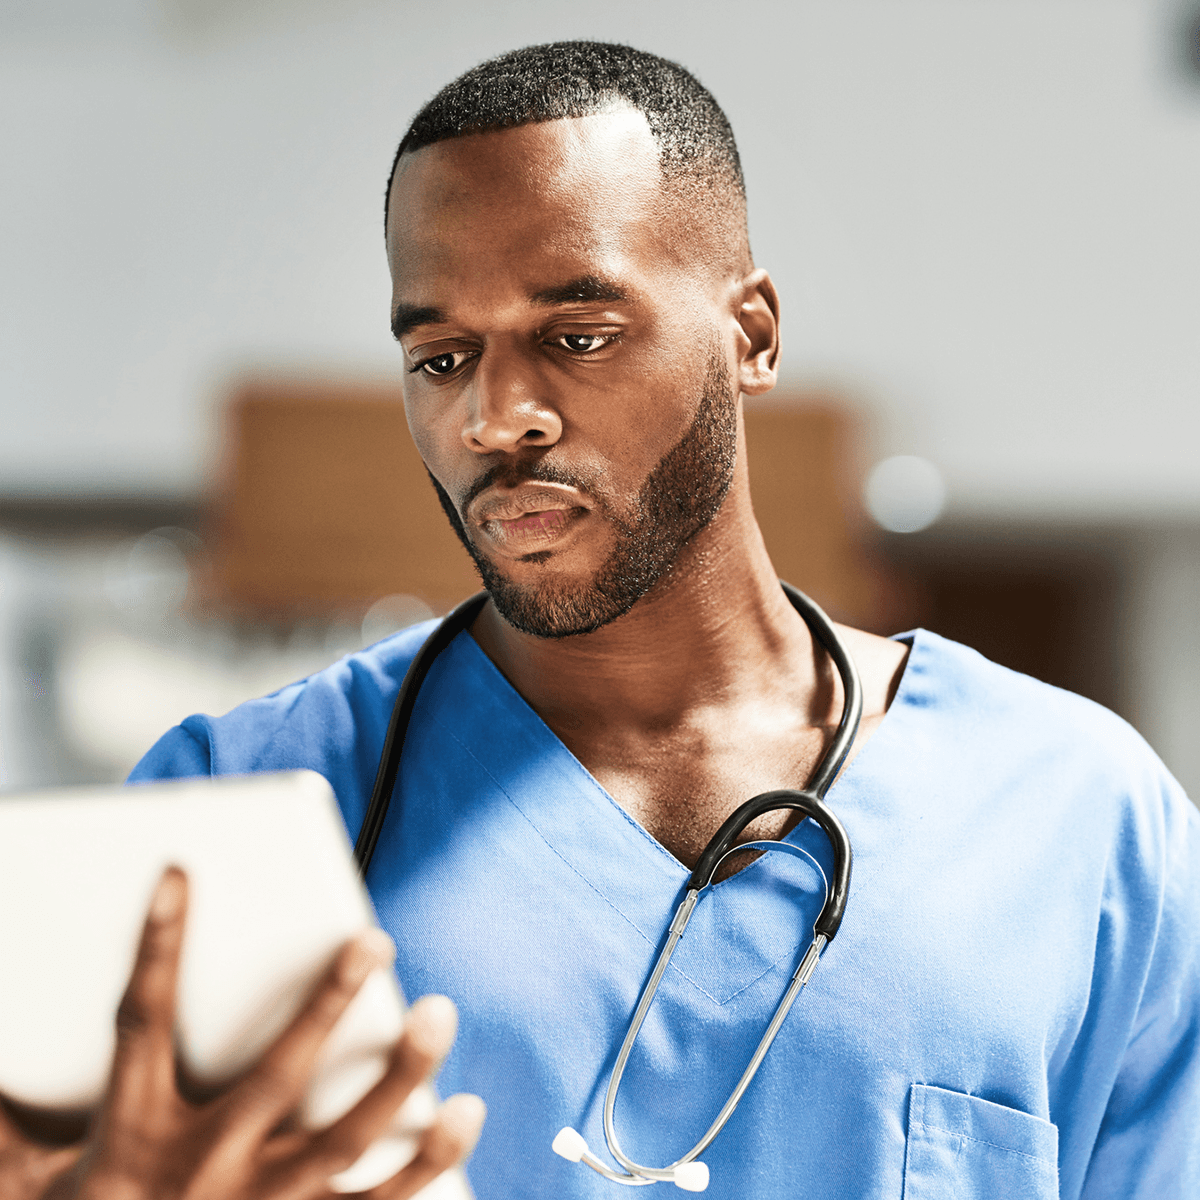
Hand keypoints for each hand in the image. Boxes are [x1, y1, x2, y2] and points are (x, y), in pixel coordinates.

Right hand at [0, 867, 484, 1199]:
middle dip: (327, 1003)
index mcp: (136, 1138)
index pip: (144, 1023)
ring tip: (441, 1016)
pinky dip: (428, 1166)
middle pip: (277, 1075)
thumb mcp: (25, 1180)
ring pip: (345, 1141)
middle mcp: (207, 1171)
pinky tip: (464, 1114)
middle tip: (375, 937)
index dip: (159, 945)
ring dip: (399, 1078)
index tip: (182, 874)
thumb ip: (13, 1117)